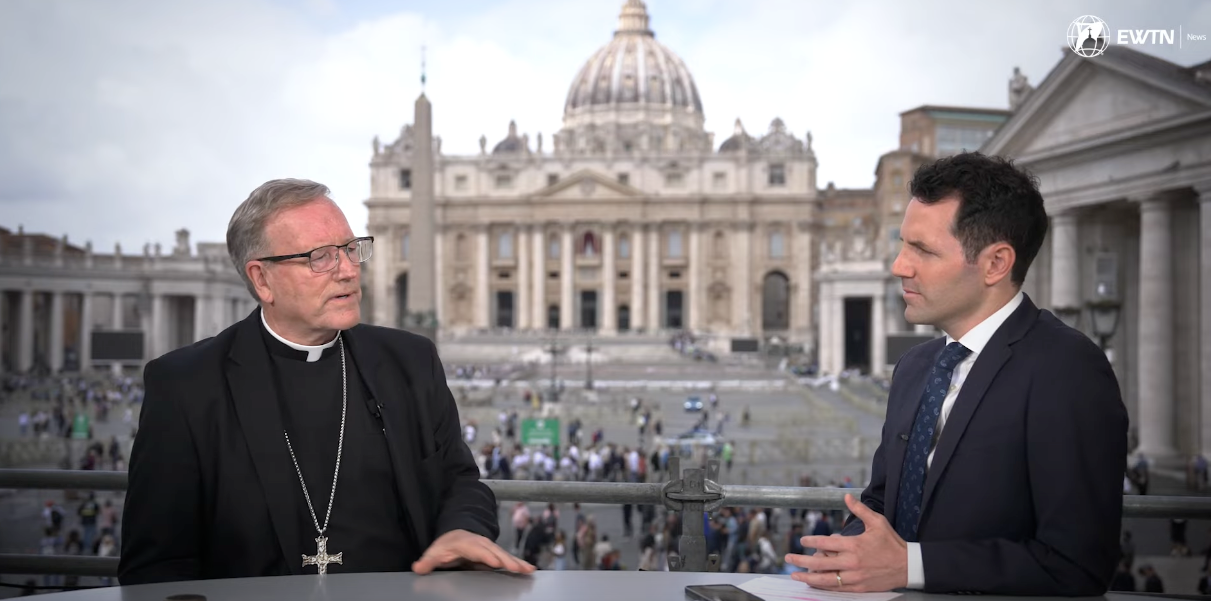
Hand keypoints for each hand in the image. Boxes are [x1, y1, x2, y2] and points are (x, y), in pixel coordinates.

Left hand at [412, 530, 535, 574]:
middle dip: (506, 559)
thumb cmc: (447, 545)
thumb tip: (418, 567)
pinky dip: (519, 563)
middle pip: (495, 551)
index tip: (495, 562)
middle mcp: (481, 543)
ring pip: (505, 554)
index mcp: (467, 543)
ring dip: (517, 562)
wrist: (457, 534)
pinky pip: (508, 559)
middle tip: (517, 568)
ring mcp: (490, 548)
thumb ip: (428, 561)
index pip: (477, 549)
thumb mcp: (435, 552)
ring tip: (528, 569)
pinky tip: (529, 569)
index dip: (486, 556)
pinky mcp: (496, 554)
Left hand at [783, 494, 907, 591]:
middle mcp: (852, 562)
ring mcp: (854, 577)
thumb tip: (846, 496)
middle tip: (789, 557)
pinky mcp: (859, 587)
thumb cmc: (891, 542)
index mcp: (854, 545)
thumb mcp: (877, 522)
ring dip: (808, 577)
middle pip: (820, 563)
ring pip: (826, 579)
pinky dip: (823, 587)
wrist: (908, 566)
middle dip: (802, 560)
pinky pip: (837, 588)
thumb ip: (860, 510)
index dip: (812, 541)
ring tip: (795, 575)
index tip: (802, 540)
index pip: (827, 543)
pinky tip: (813, 584)